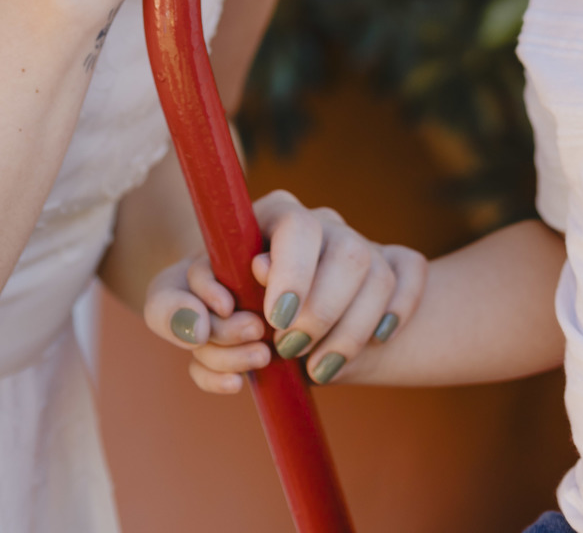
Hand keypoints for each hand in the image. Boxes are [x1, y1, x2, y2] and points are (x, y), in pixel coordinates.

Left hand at [144, 190, 426, 392]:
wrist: (268, 334)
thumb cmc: (216, 313)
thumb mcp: (180, 310)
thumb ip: (172, 308)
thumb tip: (196, 322)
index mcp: (270, 216)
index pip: (294, 226)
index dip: (290, 274)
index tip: (273, 323)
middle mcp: (319, 223)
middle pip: (346, 251)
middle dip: (322, 312)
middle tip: (289, 350)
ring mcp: (359, 242)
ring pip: (379, 272)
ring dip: (352, 329)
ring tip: (318, 366)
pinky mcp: (392, 265)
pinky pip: (411, 274)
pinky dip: (398, 309)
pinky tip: (377, 341)